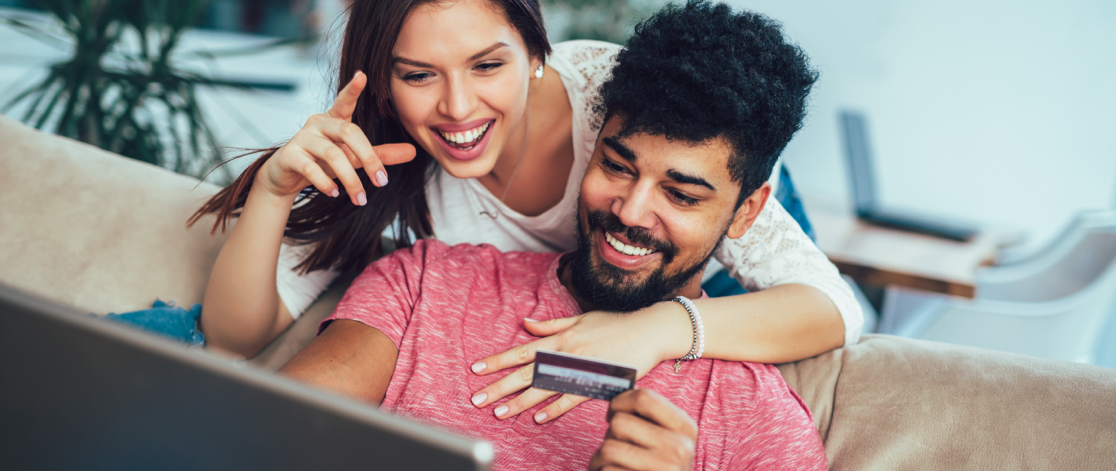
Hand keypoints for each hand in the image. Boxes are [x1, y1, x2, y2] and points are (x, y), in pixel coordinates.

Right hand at [258, 71, 416, 204]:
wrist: (286, 176)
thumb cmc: (322, 161)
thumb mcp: (354, 157)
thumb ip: (380, 154)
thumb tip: (413, 152)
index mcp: (334, 119)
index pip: (345, 101)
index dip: (353, 89)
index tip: (362, 75)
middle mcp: (318, 123)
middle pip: (349, 132)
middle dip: (369, 158)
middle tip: (382, 182)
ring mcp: (302, 138)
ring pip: (332, 154)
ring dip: (350, 179)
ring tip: (360, 198)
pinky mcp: (290, 155)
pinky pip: (310, 167)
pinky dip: (325, 182)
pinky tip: (334, 193)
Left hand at [469, 305, 690, 422]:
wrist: (648, 330)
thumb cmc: (615, 323)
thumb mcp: (580, 318)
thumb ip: (551, 325)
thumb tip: (526, 323)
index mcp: (560, 338)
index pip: (521, 351)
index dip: (497, 360)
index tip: (477, 369)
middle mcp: (565, 353)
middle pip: (525, 373)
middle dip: (499, 386)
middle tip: (477, 398)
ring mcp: (580, 369)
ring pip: (543, 388)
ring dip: (520, 402)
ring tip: (500, 413)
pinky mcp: (596, 382)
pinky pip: (571, 398)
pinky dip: (554, 408)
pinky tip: (537, 418)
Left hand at [588, 388, 696, 470]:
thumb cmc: (659, 468)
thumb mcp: (667, 441)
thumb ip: (649, 418)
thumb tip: (616, 395)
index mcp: (687, 429)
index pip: (644, 397)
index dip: (620, 402)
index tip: (613, 412)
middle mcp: (679, 448)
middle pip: (620, 422)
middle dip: (610, 435)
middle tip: (617, 448)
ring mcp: (663, 469)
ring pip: (608, 446)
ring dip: (600, 458)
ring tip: (612, 466)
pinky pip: (605, 470)